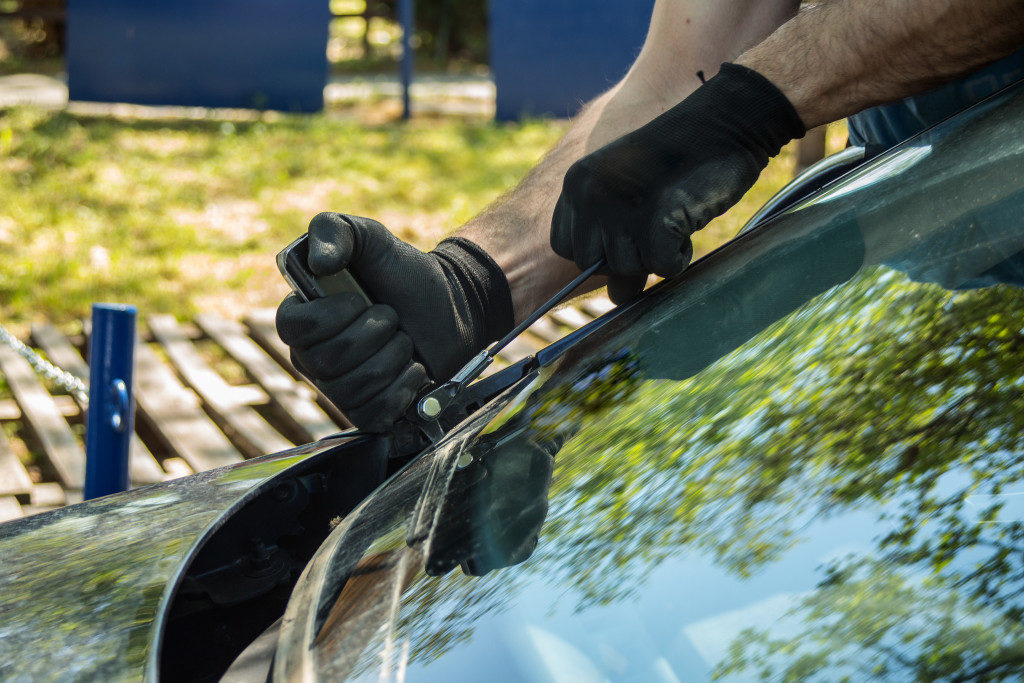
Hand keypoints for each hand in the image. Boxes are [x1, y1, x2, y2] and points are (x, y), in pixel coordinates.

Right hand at [276, 213, 513, 430]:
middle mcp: (312, 357)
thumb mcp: (370, 237)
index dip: (331, 316)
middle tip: (392, 316)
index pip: (293, 329)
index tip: (360, 299)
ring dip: (393, 357)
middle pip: (328, 361)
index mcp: (302, 317)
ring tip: (404, 340)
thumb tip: (320, 263)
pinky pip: (375, 413)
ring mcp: (339, 389)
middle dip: (374, 333)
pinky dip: (404, 387)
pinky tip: (413, 369)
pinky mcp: (368, 412)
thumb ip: (335, 231)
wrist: (450, 306)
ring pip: (354, 388)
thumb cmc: (404, 272)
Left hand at [551, 62, 804, 303]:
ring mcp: (619, 208)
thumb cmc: (680, 160)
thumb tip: (615, 295)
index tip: (627, 237)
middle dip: (624, 261)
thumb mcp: (629, 191)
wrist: (723, 122)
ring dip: (655, 258)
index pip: (565, 247)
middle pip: (590, 264)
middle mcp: (590, 195)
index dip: (598, 251)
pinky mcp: (654, 220)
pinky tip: (687, 227)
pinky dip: (679, 258)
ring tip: (675, 222)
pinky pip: (660, 267)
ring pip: (625, 269)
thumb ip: (612, 234)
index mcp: (577, 183)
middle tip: (655, 234)